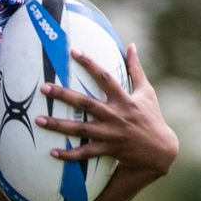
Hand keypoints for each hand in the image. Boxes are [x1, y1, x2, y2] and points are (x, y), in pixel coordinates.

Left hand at [39, 45, 179, 182]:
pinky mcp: (108, 149)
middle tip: (43, 88)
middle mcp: (116, 115)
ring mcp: (111, 134)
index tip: (73, 51)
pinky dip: (69, 154)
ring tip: (39, 119)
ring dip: (59, 125)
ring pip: (81, 129)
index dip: (90, 63)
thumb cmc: (151, 117)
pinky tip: (52, 152)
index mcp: (124, 99)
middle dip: (64, 95)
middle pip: (86, 103)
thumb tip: (131, 45)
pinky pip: (86, 153)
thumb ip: (136, 69)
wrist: (160, 150)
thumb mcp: (147, 91)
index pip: (105, 77)